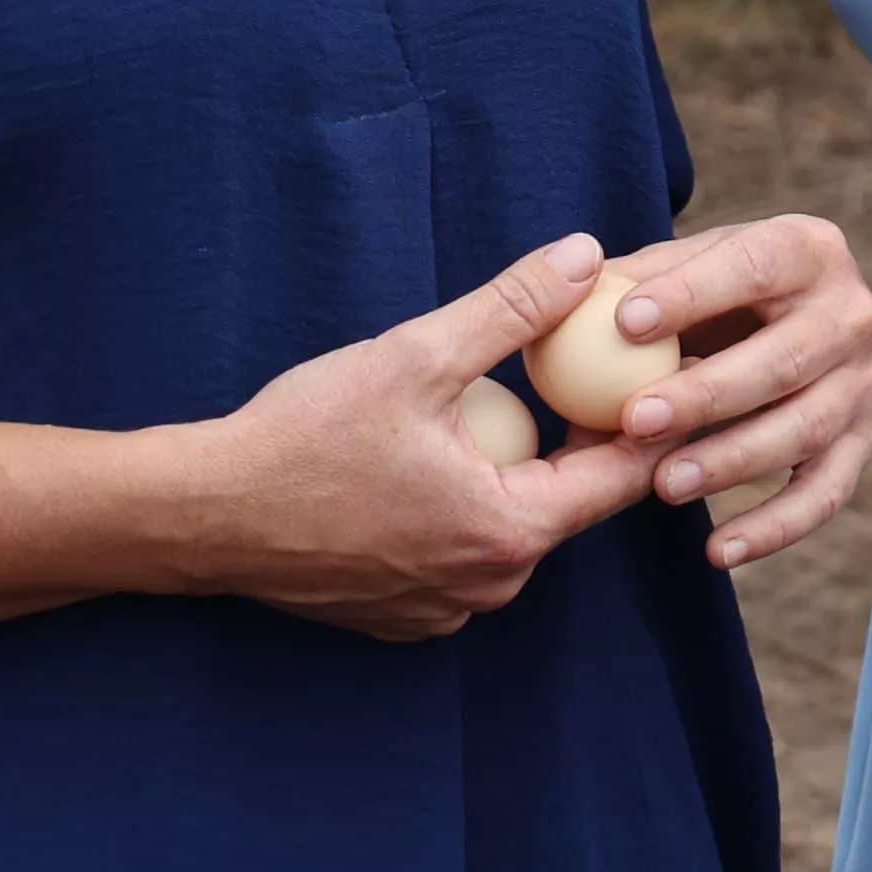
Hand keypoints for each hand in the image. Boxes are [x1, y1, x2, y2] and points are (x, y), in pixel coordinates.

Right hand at [165, 233, 677, 639]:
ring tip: (528, 402)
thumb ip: (512, 308)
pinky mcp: (407, 615)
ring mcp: (447, 609)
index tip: (670, 368)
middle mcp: (490, 587)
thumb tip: (587, 256)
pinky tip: (447, 452)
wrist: (201, 517)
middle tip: (601, 371)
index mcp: (508, 533)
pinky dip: (469, 503)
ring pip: (515, 525)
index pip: (622, 475)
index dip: (653, 416)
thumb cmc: (303, 437)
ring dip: (524, 471)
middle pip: (571, 503)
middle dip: (588, 438)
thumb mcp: (415, 356)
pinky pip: (465, 550)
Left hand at [592, 213, 871, 571]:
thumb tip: (566, 288)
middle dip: (707, 394)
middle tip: (636, 421)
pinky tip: (719, 550)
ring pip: (805, 429)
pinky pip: (825, 495)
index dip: (691, 294)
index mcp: (807, 249)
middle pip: (784, 358)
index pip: (752, 266)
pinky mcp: (859, 446)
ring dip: (733, 462)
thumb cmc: (708, 292)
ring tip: (663, 485)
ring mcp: (862, 384)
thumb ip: (634, 280)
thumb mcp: (682, 269)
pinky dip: (775, 528)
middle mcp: (850, 314)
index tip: (624, 323)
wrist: (776, 322)